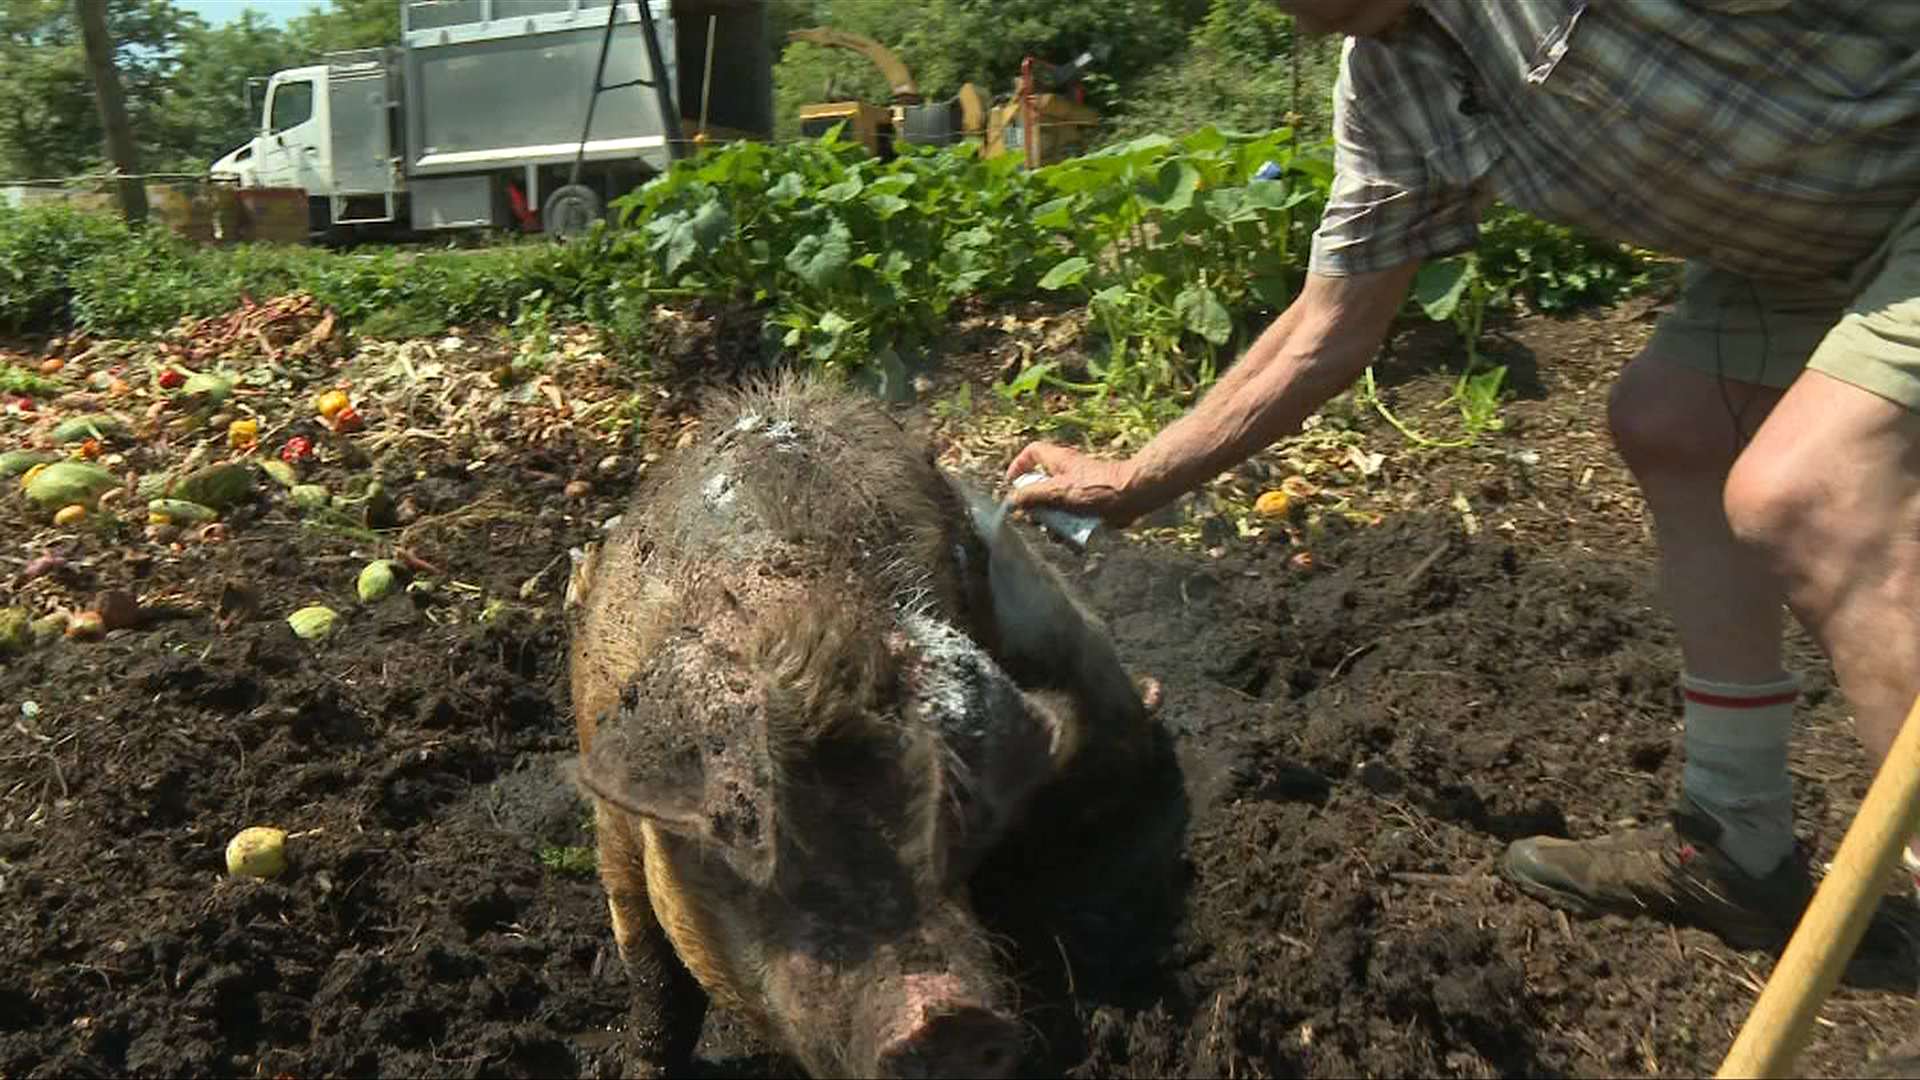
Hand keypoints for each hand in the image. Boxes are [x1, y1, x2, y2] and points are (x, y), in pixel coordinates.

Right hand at [1002, 441, 1153, 526]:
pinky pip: (1070, 517)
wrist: (1131, 498)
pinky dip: (1068, 529)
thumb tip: (1012, 501)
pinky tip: (1070, 540)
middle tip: (1034, 519)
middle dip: (1035, 507)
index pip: (1032, 452)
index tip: (1012, 484)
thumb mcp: (1057, 492)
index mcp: (1058, 461)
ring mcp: (1077, 490)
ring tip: (1054, 534)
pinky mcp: (1088, 505)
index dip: (1019, 465)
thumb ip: (1032, 495)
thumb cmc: (1097, 489)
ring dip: (1051, 523)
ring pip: (1054, 506)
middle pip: (1040, 487)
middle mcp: (1066, 474)